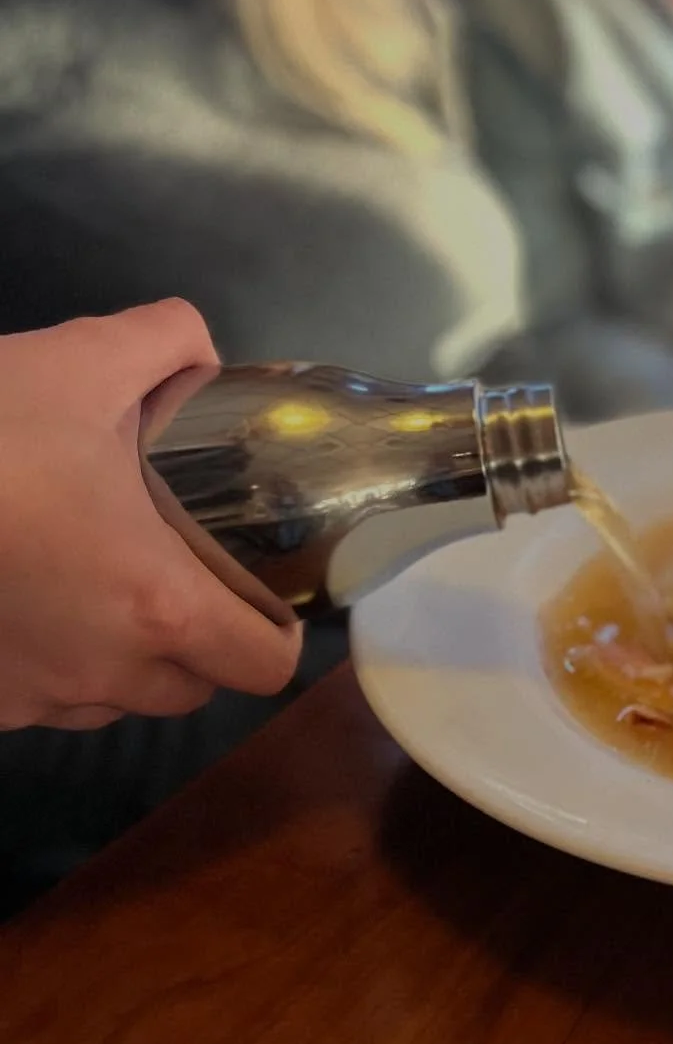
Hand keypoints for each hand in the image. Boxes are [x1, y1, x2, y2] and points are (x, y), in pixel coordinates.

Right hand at [0, 301, 302, 730]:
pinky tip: (27, 601)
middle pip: (192, 689)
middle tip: (180, 572)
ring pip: (112, 702)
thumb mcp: (82, 360)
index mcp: (156, 605)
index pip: (260, 666)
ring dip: (124, 658)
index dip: (274, 631)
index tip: (260, 591)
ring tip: (98, 583)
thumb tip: (199, 351)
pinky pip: (39, 701)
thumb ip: (168, 342)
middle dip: (200, 642)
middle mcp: (100, 672)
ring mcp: (29, 697)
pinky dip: (50, 665)